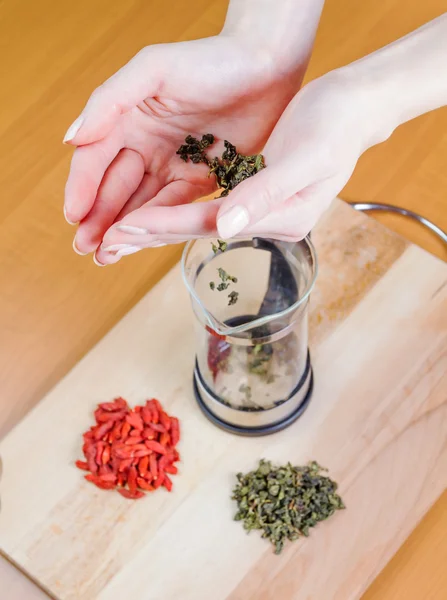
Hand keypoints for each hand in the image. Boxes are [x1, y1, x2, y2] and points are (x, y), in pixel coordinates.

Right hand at [64, 35, 304, 263]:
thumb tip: (71, 139)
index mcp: (128, 118)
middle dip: (98, 218)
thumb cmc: (212, 59)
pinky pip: (177, 207)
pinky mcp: (203, 178)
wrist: (269, 66)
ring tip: (105, 256)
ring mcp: (174, 163)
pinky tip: (142, 243)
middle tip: (83, 248)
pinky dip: (160, 225)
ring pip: (142, 203)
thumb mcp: (154, 69)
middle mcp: (147, 144)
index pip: (96, 158)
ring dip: (123, 230)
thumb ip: (111, 100)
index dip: (82, 187)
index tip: (73, 217)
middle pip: (115, 187)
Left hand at [98, 69, 382, 252]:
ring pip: (199, 224)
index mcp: (283, 217)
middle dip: (153, 234)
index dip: (166, 223)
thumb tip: (226, 224)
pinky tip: (150, 213)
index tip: (125, 225)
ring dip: (157, 228)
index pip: (212, 224)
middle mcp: (270, 223)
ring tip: (116, 234)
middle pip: (201, 232)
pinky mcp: (254, 199)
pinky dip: (175, 212)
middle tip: (105, 243)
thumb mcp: (306, 157)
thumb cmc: (335, 126)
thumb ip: (265, 193)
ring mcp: (262, 213)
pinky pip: (206, 209)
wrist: (353, 110)